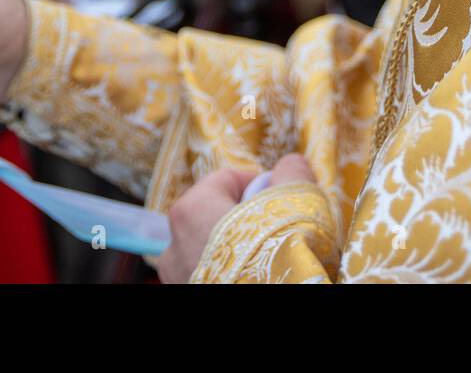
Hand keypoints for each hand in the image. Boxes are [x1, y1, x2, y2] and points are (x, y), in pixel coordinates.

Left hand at [157, 153, 314, 283]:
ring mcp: (178, 277)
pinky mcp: (187, 294)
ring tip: (271, 259)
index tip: (283, 200)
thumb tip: (290, 166)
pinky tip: (259, 277)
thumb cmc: (279, 252)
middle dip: (248, 219)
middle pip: (217, 214)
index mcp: (190, 209)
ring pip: (213, 248)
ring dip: (240, 248)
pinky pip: (212, 274)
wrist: (271, 303)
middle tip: (281, 231)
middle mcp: (173, 243)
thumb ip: (291, 172)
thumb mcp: (296, 200)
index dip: (260, 185)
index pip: (227, 179)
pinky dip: (233, 272)